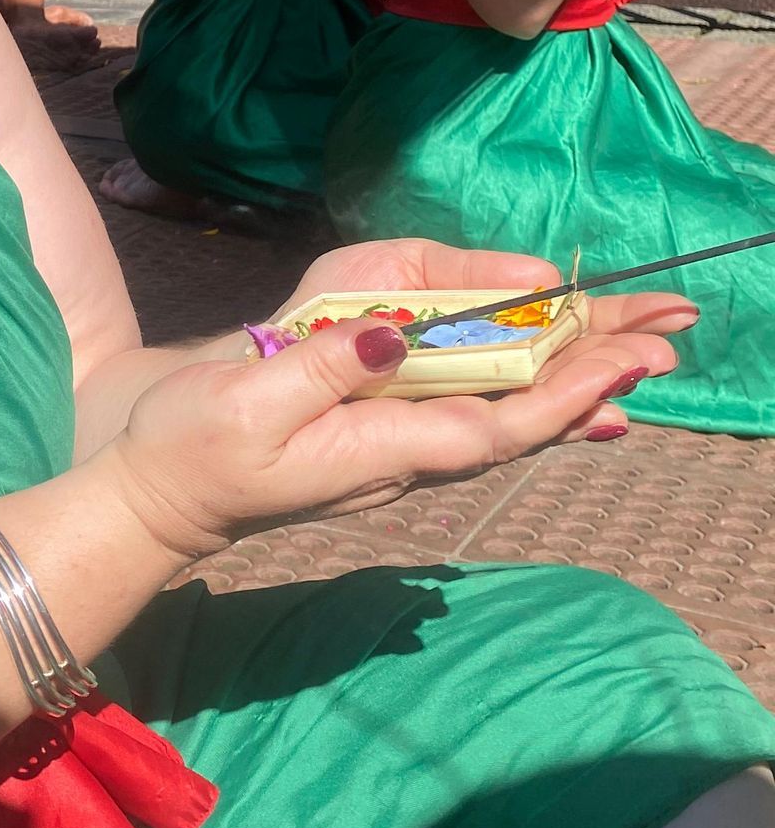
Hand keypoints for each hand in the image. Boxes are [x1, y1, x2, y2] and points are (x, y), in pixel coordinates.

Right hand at [111, 248, 684, 565]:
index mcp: (382, 447)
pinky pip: (475, 409)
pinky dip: (528, 388)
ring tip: (641, 348)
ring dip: (575, 375)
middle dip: (598, 371)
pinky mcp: (379, 432)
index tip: (630, 360)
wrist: (155, 496)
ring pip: (508, 412)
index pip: (500, 421)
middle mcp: (406, 453)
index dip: (569, 389)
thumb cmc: (193, 448)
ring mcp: (395, 446)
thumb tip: (396, 333)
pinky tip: (558, 383)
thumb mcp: (247, 402)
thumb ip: (324, 367)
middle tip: (671, 331)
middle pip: (523, 414)